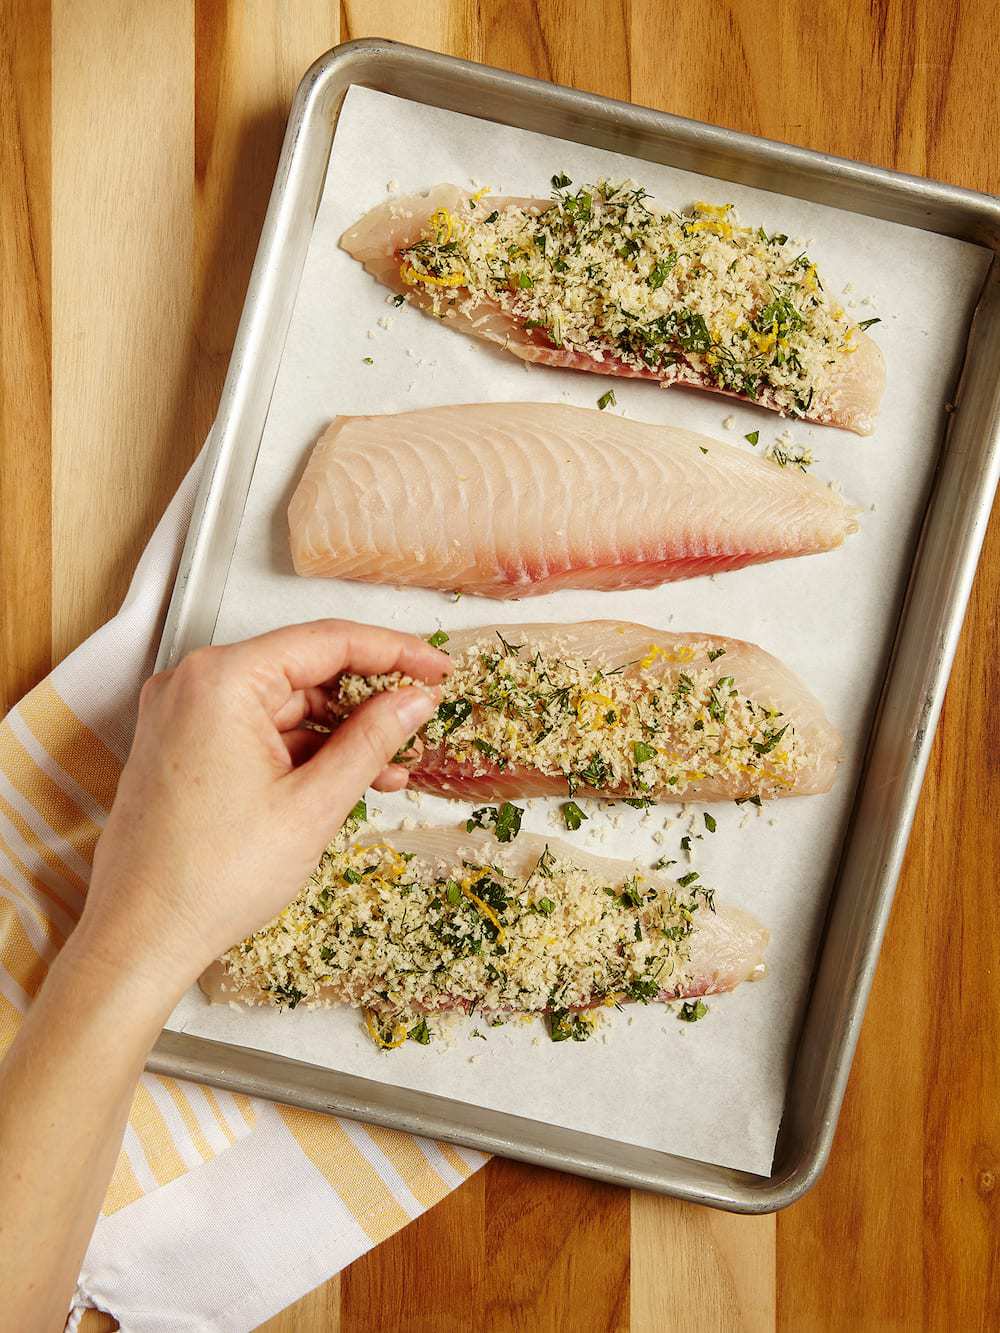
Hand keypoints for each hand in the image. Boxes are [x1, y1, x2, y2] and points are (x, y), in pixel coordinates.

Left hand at [73, 619, 448, 1006]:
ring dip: (341, 731)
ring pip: (287, 704)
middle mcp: (195, 683)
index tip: (438, 667)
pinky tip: (350, 777)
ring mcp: (186, 714)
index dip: (394, 651)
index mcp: (222, 680)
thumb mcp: (313, 805)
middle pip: (305, 669)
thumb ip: (371, 740)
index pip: (328, 641)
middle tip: (422, 719)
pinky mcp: (186, 746)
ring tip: (395, 764)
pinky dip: (305, 750)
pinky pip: (261, 731)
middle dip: (368, 698)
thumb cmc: (210, 877)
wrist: (140, 936)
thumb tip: (415, 700)